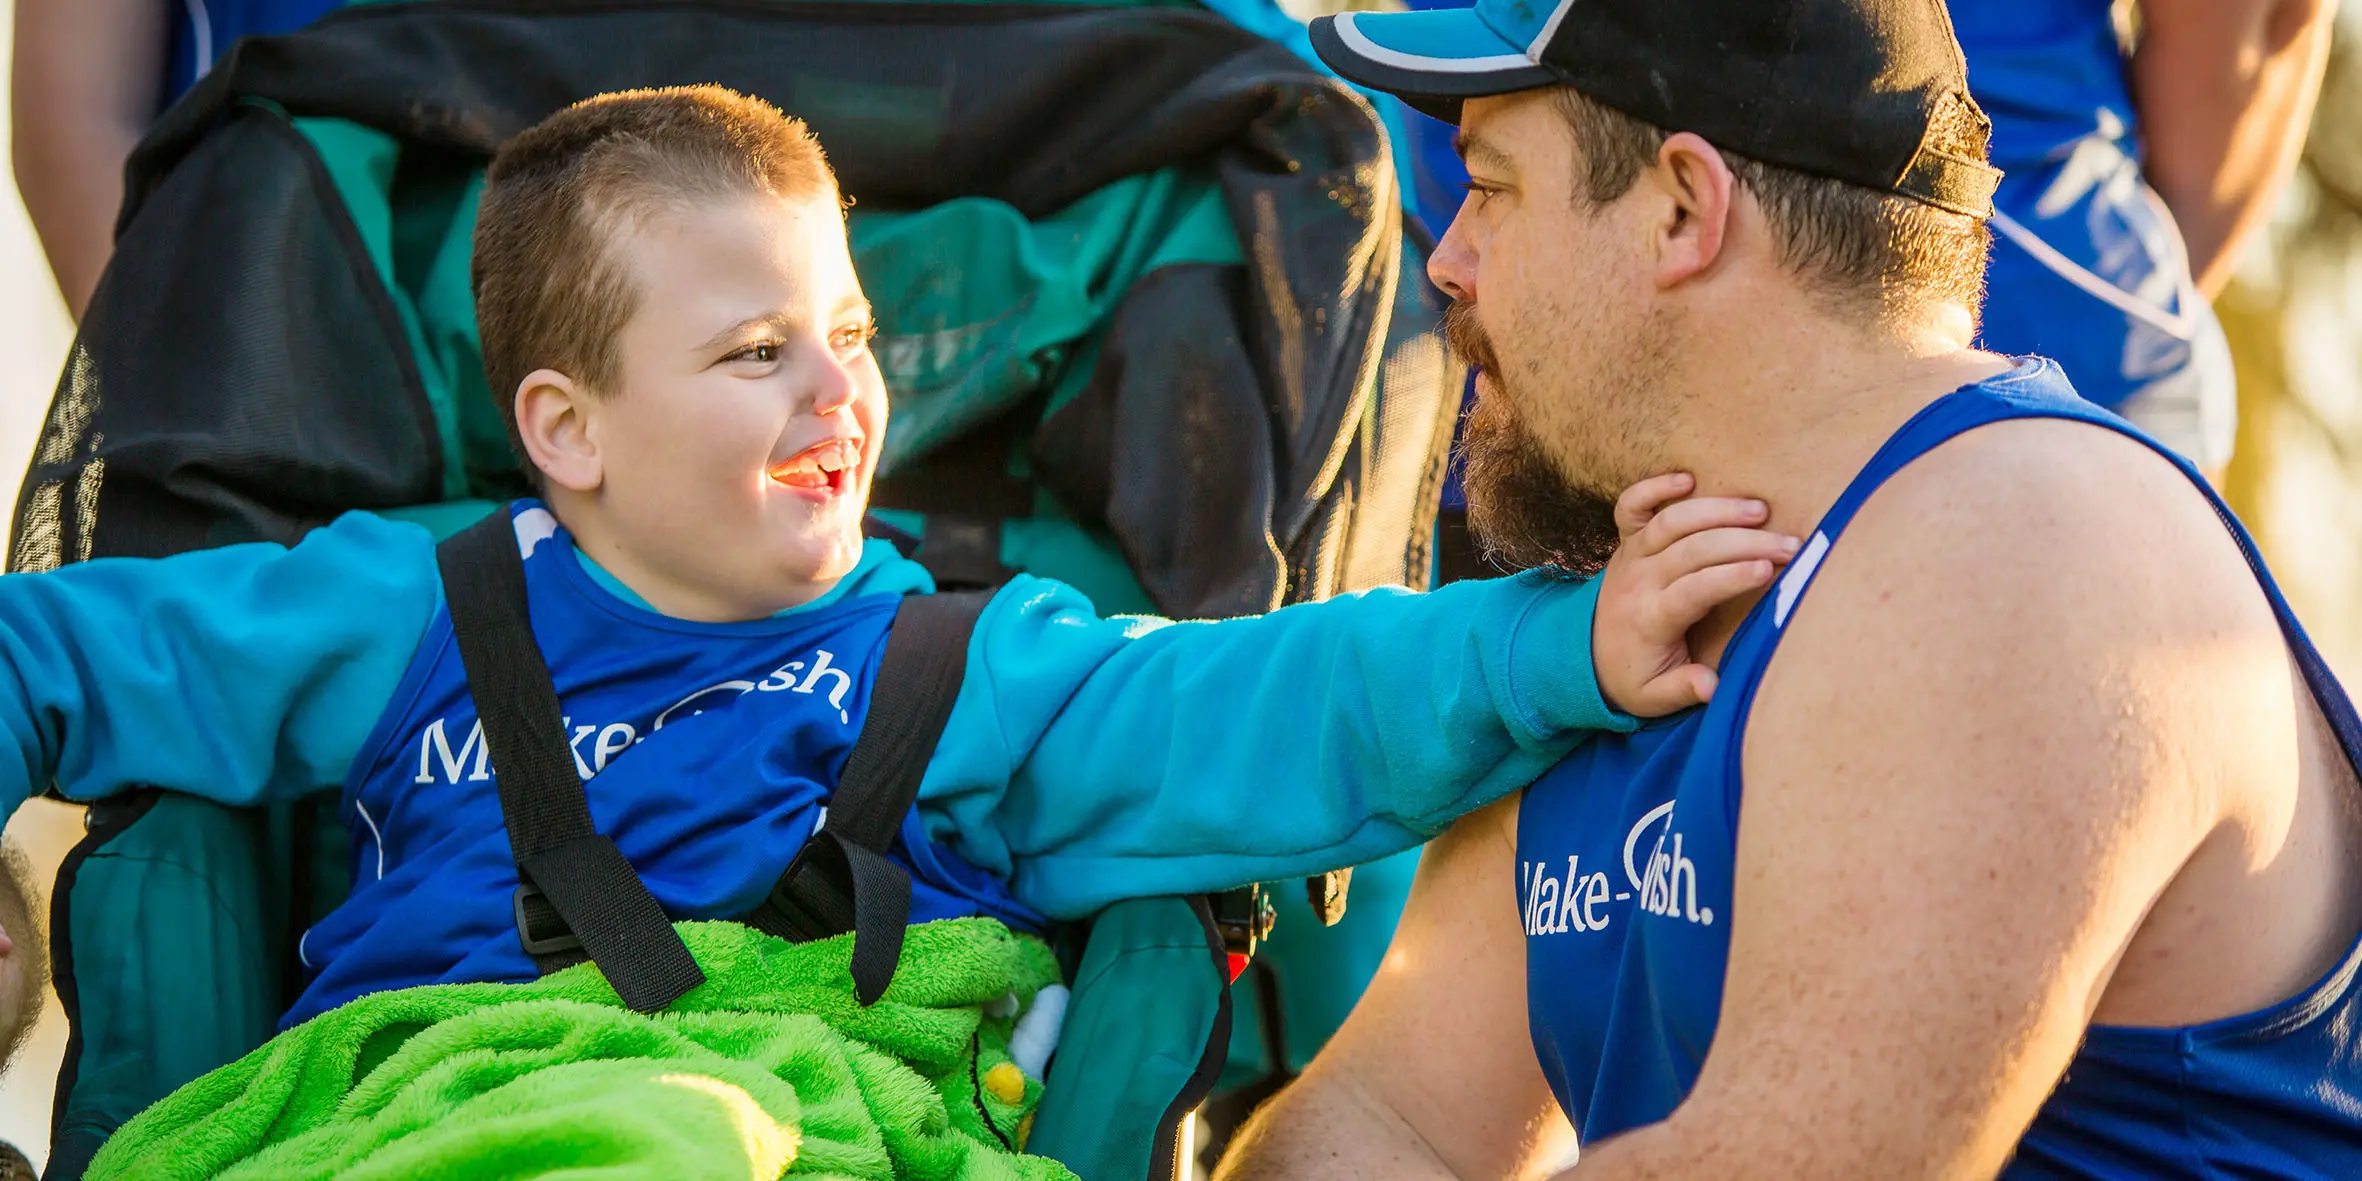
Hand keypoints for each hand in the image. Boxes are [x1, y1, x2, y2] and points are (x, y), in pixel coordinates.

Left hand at [1591, 473, 1799, 715]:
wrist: (1583, 656)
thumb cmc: (1632, 676)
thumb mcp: (1654, 698)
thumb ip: (1684, 689)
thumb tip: (1712, 685)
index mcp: (1650, 619)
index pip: (1693, 590)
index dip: (1731, 577)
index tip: (1770, 570)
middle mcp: (1639, 580)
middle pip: (1692, 550)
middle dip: (1743, 543)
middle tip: (1788, 543)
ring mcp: (1631, 556)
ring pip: (1671, 521)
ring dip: (1716, 510)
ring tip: (1760, 509)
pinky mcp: (1625, 541)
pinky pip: (1631, 506)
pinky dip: (1654, 487)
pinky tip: (1688, 478)